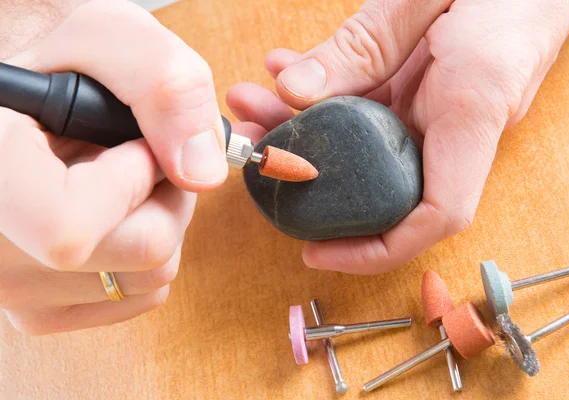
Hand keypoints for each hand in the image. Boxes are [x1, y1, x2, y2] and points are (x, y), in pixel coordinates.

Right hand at [0, 0, 226, 333]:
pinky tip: (118, 211)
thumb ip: (164, 86)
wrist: (32, 106)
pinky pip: (140, 294)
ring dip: (161, 219)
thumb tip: (203, 173)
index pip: (70, 229)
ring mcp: (16, 287)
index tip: (137, 145)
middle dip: (168, 195)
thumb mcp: (109, 38)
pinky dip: (148, 251)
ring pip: (149, 276)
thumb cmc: (63, 65)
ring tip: (124, 176)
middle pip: (139, 255)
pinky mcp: (45, 307)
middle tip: (145, 154)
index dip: (131, 183)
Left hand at [227, 0, 568, 273]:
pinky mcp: (427, 94)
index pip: (436, 214)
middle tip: (259, 153)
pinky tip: (290, 72)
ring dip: (305, 129)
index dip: (376, 249)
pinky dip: (325, 94)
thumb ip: (361, 46)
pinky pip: (369, 108)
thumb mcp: (421, 0)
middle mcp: (457, 125)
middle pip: (380, 183)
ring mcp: (441, 113)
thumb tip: (294, 93)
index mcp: (471, 109)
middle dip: (312, 175)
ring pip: (364, 145)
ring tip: (256, 104)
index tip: (318, 252)